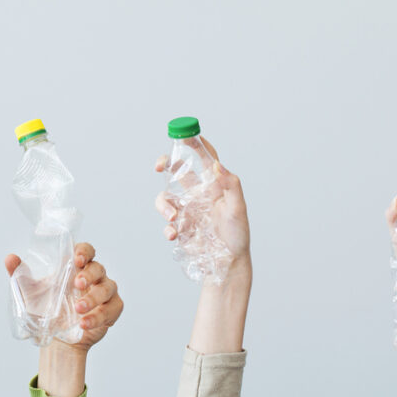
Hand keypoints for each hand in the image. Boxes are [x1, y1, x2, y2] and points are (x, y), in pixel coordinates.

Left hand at [5, 243, 122, 396]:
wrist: (56, 338)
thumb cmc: (46, 309)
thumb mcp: (30, 292)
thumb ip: (19, 274)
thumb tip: (10, 258)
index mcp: (76, 267)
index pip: (86, 250)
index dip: (84, 251)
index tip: (76, 259)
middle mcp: (94, 276)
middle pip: (98, 268)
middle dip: (89, 275)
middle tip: (77, 284)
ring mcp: (105, 292)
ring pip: (107, 288)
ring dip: (93, 298)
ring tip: (78, 309)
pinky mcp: (111, 310)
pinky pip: (111, 309)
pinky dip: (99, 316)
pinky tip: (85, 323)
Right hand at [154, 136, 250, 262]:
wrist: (228, 262)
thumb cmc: (238, 235)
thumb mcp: (238, 209)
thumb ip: (231, 185)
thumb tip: (218, 166)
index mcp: (215, 185)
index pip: (205, 159)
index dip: (195, 144)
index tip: (184, 134)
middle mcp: (199, 194)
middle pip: (178, 171)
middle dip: (166, 163)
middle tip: (159, 165)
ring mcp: (188, 210)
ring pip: (166, 197)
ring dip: (164, 205)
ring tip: (172, 218)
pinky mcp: (180, 226)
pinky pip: (167, 222)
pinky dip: (167, 227)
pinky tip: (174, 234)